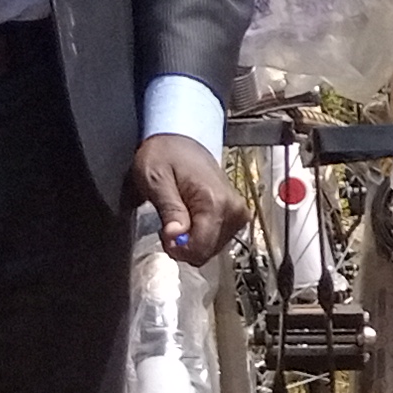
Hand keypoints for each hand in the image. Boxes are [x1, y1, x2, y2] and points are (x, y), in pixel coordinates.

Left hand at [136, 133, 239, 264]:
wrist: (181, 140)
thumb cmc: (166, 154)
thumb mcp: (156, 179)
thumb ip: (169, 209)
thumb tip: (176, 236)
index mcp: (215, 202)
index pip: (200, 248)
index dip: (177, 248)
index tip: (164, 234)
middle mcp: (232, 210)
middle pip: (207, 252)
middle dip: (183, 246)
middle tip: (169, 224)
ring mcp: (237, 213)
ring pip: (211, 249)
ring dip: (191, 241)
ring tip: (179, 218)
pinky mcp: (236, 215)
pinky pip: (216, 240)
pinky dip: (200, 236)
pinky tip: (190, 219)